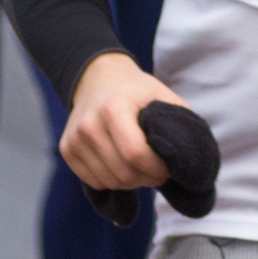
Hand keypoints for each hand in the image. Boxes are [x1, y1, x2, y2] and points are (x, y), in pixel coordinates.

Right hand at [62, 51, 185, 190]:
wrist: (98, 77)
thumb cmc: (137, 91)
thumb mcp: (163, 96)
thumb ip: (179, 124)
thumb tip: (190, 160)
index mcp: (114, 107)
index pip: (135, 155)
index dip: (156, 170)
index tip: (167, 168)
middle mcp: (89, 124)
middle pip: (123, 173)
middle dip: (146, 178)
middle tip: (156, 170)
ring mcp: (74, 138)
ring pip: (109, 181)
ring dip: (131, 181)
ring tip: (140, 166)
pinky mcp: (67, 149)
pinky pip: (94, 181)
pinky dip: (112, 180)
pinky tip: (121, 165)